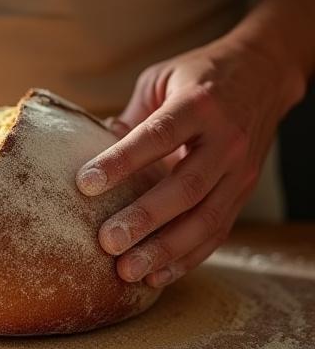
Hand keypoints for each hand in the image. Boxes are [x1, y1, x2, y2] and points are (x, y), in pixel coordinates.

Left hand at [76, 37, 299, 287]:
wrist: (264, 72)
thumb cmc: (198, 76)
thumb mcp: (161, 79)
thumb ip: (131, 115)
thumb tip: (92, 149)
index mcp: (198, 104)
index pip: (157, 136)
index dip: (121, 162)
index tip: (84, 184)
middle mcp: (224, 139)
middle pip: (185, 186)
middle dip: (144, 218)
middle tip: (106, 242)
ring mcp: (239, 170)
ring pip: (205, 218)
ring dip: (165, 250)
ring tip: (127, 271)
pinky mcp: (243, 191)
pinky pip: (218, 231)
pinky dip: (188, 258)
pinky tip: (157, 276)